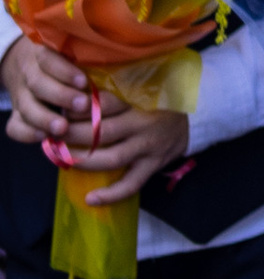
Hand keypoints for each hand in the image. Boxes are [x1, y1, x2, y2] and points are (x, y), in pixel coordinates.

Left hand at [4, 49, 188, 200]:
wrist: (199, 115)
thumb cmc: (160, 97)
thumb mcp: (144, 81)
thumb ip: (118, 80)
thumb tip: (78, 80)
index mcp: (139, 97)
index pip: (104, 102)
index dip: (78, 107)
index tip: (58, 108)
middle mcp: (143, 121)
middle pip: (102, 131)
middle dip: (72, 135)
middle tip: (50, 136)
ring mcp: (149, 146)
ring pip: (112, 158)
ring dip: (84, 161)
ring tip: (62, 160)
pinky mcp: (153, 165)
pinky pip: (131, 184)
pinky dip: (111, 194)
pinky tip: (91, 199)